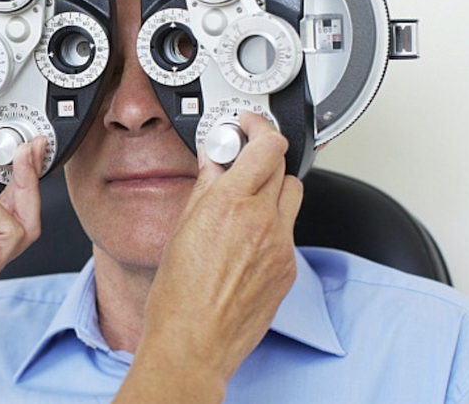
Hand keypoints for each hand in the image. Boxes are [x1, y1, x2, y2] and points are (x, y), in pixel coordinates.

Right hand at [118, 111, 301, 402]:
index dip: (259, 127)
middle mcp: (262, 222)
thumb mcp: (182, 227)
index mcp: (230, 204)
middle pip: (281, 166)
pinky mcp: (288, 269)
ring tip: (243, 201)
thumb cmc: (178, 297)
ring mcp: (280, 246)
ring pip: (290, 197)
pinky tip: (245, 240)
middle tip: (238, 162)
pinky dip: (272, 224)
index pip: (267, 146)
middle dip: (261, 158)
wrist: (193, 342)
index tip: (247, 125)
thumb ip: (205, 186)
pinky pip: (288, 231)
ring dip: (271, 189)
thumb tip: (214, 160)